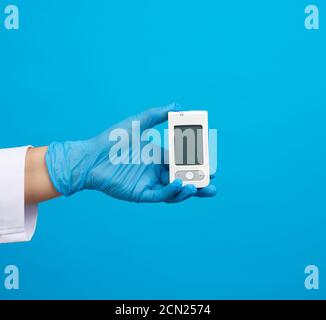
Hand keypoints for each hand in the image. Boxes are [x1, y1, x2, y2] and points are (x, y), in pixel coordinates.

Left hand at [45, 104, 216, 202]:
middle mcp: (155, 171)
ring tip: (200, 186)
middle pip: (182, 177)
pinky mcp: (140, 194)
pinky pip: (160, 195)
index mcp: (157, 156)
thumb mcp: (138, 122)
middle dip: (198, 181)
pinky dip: (171, 191)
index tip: (210, 161)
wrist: (91, 156)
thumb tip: (179, 105)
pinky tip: (180, 183)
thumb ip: (158, 114)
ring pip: (174, 189)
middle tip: (213, 181)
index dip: (196, 162)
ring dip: (188, 189)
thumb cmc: (113, 138)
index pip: (182, 160)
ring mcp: (149, 183)